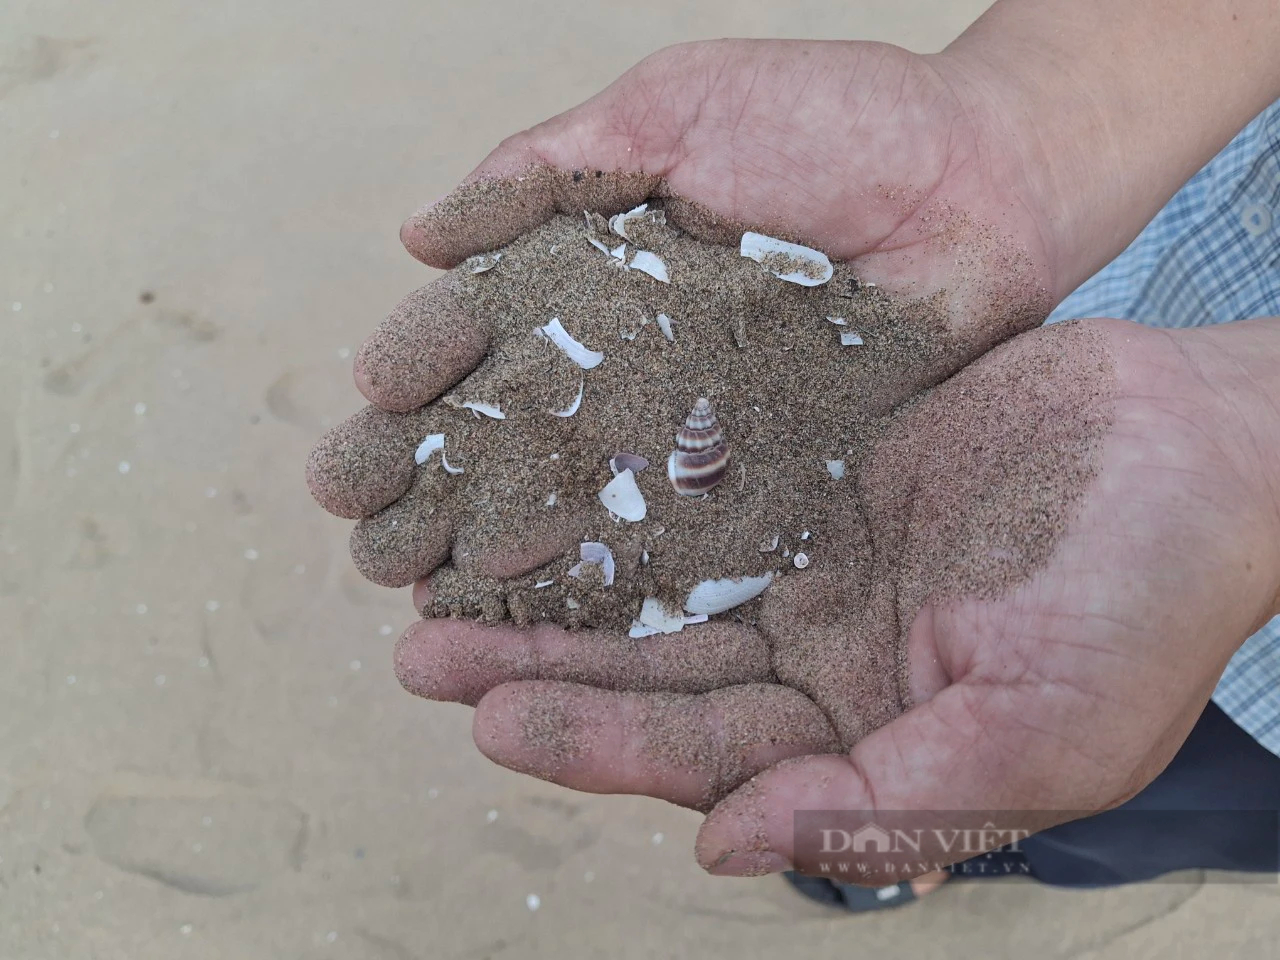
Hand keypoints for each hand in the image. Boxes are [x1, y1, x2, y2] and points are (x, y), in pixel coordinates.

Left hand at [396, 316, 1279, 877]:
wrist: (1198, 444)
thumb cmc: (1146, 596)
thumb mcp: (1036, 733)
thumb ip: (883, 807)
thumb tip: (723, 846)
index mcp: (868, 742)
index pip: (706, 758)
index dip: (597, 743)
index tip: (490, 722)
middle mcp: (829, 666)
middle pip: (659, 683)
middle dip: (543, 678)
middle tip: (425, 660)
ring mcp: (819, 572)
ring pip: (661, 597)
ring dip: (561, 600)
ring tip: (447, 594)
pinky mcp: (818, 483)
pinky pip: (701, 502)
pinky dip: (624, 513)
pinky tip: (549, 505)